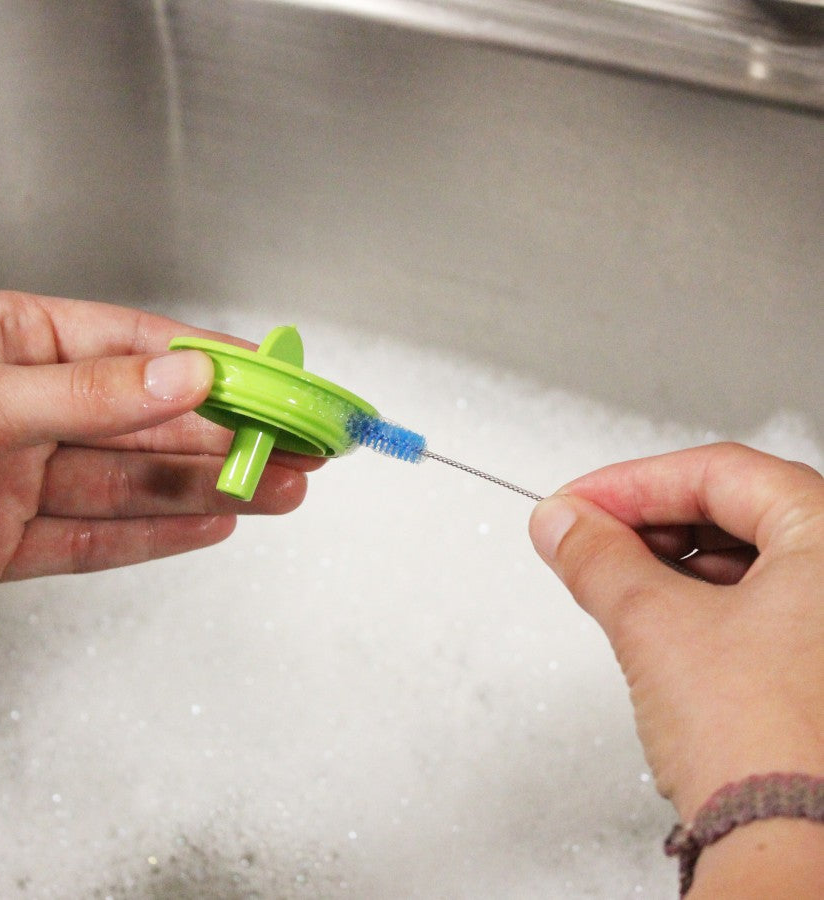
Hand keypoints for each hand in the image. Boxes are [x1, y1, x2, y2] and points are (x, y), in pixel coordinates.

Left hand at [0, 291, 321, 604]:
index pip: (140, 346)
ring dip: (210, 489)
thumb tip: (186, 373)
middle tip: (297, 447)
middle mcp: (24, 407)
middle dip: (230, 435)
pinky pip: (95, 539)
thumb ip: (88, 393)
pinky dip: (155, 536)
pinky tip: (212, 526)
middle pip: (149, 421)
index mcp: (15, 342)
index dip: (217, 362)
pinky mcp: (5, 543)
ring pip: (133, 483)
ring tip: (281, 491)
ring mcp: (18, 478)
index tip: (278, 378)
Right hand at [528, 443, 822, 823]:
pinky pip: (755, 604)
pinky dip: (697, 600)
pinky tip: (656, 617)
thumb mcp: (654, 624)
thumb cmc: (766, 746)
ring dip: (668, 562)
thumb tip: (562, 523)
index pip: (720, 473)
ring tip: (611, 578)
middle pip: (735, 510)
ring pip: (743, 559)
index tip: (578, 502)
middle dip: (648, 521)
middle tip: (587, 536)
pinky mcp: (819, 667)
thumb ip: (598, 557)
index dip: (633, 483)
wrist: (791, 853)